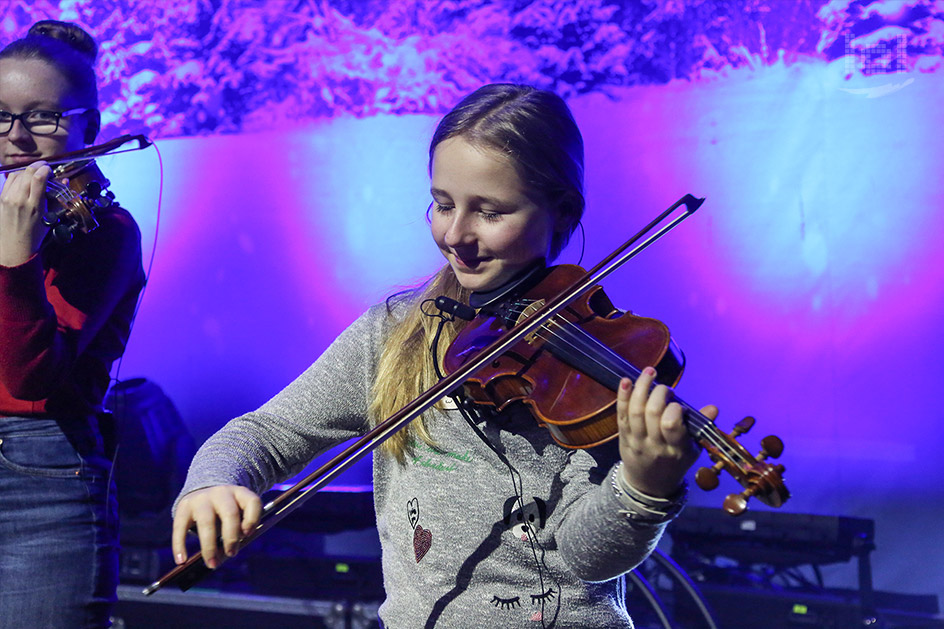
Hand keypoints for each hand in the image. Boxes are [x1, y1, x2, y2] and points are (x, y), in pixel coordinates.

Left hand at [0, 161, 51, 265]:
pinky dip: (17, 176)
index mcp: (34, 206)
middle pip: (27, 173)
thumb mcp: (50, 217)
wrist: (14, 245)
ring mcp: (8, 198)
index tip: (50, 170)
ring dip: (27, 171)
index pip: (38, 179)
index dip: (45, 169)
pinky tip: (23, 179)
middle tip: (44, 168)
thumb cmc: (35, 234)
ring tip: (34, 174)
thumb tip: (65, 181)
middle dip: (37, 167)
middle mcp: (19, 200)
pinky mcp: (1, 198)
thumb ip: (56, 198)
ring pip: (18, 174)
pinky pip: (9, 180)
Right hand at [172, 485, 261, 568]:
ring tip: (212, 564)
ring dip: (209, 547)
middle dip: (232, 537)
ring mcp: (202, 498)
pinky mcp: (184, 506)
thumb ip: (238, 530)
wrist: (203, 491)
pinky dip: (180, 545)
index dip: (252, 519)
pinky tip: (181, 560)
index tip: (248, 535)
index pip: (252, 502)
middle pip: (230, 514)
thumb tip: (228, 555)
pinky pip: (180, 527)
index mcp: (240, 493)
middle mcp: (222, 493)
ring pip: (206, 522)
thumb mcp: (237, 513)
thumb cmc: (226, 511)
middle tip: (231, 554)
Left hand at [616, 366, 713, 497]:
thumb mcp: (693, 449)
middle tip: (666, 389)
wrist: (649, 484)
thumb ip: (701, 427)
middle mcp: (654, 444)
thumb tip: (713, 408)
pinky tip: (626, 380)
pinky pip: (621, 413)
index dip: (674, 409)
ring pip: (635, 410)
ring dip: (641, 387)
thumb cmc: (675, 462)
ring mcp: (636, 440)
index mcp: (676, 449)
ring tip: (649, 372)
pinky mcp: (623, 436)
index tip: (678, 405)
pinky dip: (623, 396)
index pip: (671, 424)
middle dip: (659, 393)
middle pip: (652, 413)